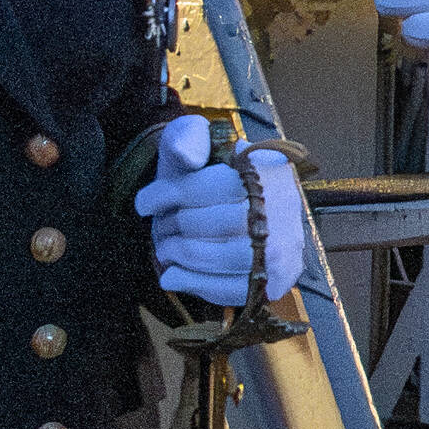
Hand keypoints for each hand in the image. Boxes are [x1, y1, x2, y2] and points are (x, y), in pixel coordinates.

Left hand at [136, 113, 308, 304]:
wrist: (244, 211)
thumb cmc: (209, 176)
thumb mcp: (198, 144)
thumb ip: (189, 137)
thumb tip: (187, 157)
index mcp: (267, 168)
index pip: (217, 185)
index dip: (172, 194)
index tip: (144, 204)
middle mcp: (285, 209)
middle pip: (217, 223)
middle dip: (175, 226)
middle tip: (161, 227)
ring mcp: (284, 249)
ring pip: (222, 258)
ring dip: (181, 255)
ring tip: (166, 248)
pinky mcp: (276, 282)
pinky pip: (231, 290)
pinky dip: (194, 283)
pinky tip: (173, 274)